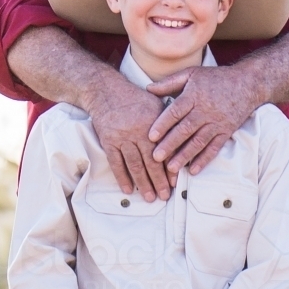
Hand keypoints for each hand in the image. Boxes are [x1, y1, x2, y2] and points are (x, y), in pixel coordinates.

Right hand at [89, 73, 170, 200]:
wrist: (106, 91)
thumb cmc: (134, 98)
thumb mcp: (156, 103)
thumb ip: (168, 122)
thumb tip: (182, 140)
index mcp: (153, 124)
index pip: (164, 150)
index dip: (170, 168)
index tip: (175, 183)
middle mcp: (138, 132)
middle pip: (150, 161)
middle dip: (158, 181)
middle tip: (164, 196)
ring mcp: (122, 137)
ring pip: (134, 165)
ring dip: (142, 183)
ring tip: (149, 198)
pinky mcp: (108, 141)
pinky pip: (116, 163)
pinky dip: (122, 178)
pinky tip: (128, 190)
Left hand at [147, 65, 260, 175]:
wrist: (247, 84)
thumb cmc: (215, 78)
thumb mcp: (191, 74)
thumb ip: (169, 82)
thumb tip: (147, 89)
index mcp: (194, 96)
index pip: (176, 111)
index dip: (163, 124)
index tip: (150, 136)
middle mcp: (205, 110)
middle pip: (185, 129)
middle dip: (170, 144)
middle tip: (156, 157)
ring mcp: (217, 123)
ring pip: (199, 141)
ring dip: (185, 156)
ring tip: (172, 168)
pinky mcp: (226, 132)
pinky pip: (214, 148)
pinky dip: (204, 159)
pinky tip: (194, 170)